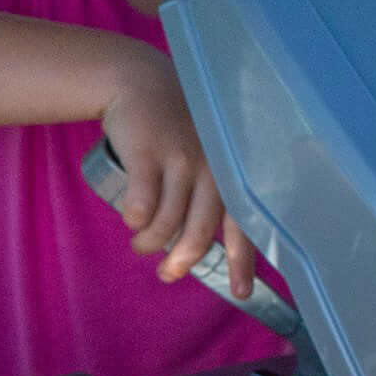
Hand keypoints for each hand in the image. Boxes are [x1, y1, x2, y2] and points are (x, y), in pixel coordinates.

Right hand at [99, 57, 256, 292]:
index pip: (244, 223)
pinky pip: (141, 205)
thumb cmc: (173, 128)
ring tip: (139, 245)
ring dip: (150, 244)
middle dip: (183, 261)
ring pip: (167, 223)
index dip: (244, 261)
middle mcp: (212, 166)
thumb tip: (198, 248)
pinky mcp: (148, 152)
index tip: (240, 294)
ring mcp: (180, 157)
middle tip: (168, 275)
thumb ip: (205, 194)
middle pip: (201, 232)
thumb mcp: (202, 155)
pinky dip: (135, 221)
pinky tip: (131, 222)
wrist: (138, 82)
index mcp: (229, 171)